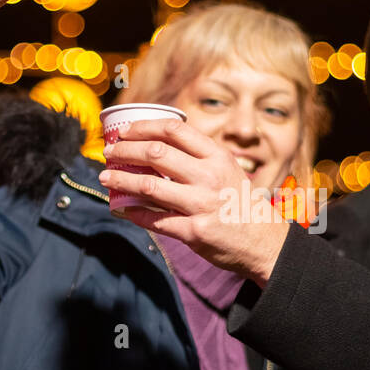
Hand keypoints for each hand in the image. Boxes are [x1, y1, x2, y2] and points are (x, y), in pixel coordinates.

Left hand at [97, 118, 292, 285]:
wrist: (264, 242)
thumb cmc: (241, 203)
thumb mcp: (228, 170)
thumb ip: (199, 157)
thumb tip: (158, 144)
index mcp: (217, 156)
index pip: (174, 130)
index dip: (143, 127)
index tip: (124, 130)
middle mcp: (209, 176)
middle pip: (156, 153)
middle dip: (125, 150)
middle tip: (109, 152)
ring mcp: (201, 204)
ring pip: (149, 185)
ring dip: (121, 180)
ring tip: (106, 177)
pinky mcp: (193, 231)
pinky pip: (155, 220)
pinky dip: (133, 212)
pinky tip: (122, 208)